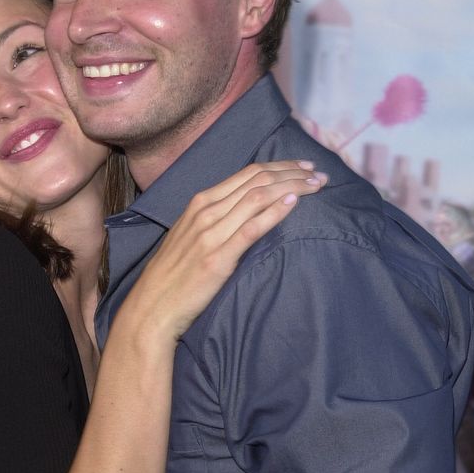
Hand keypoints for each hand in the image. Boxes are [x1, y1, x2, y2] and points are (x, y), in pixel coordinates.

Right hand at [126, 160, 326, 340]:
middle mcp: (206, 211)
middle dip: (293, 173)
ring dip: (293, 187)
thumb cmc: (174, 274)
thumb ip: (216, 219)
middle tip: (320, 174)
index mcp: (200, 202)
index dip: (280, 166)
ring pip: (259, 197)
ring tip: (318, 186)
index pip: (248, 173)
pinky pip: (252, 228)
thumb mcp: (191, 235)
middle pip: (258, 180)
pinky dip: (275, 211)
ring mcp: (211, 233)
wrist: (153, 306)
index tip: (304, 167)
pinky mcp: (218, 257)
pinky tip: (295, 202)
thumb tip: (246, 210)